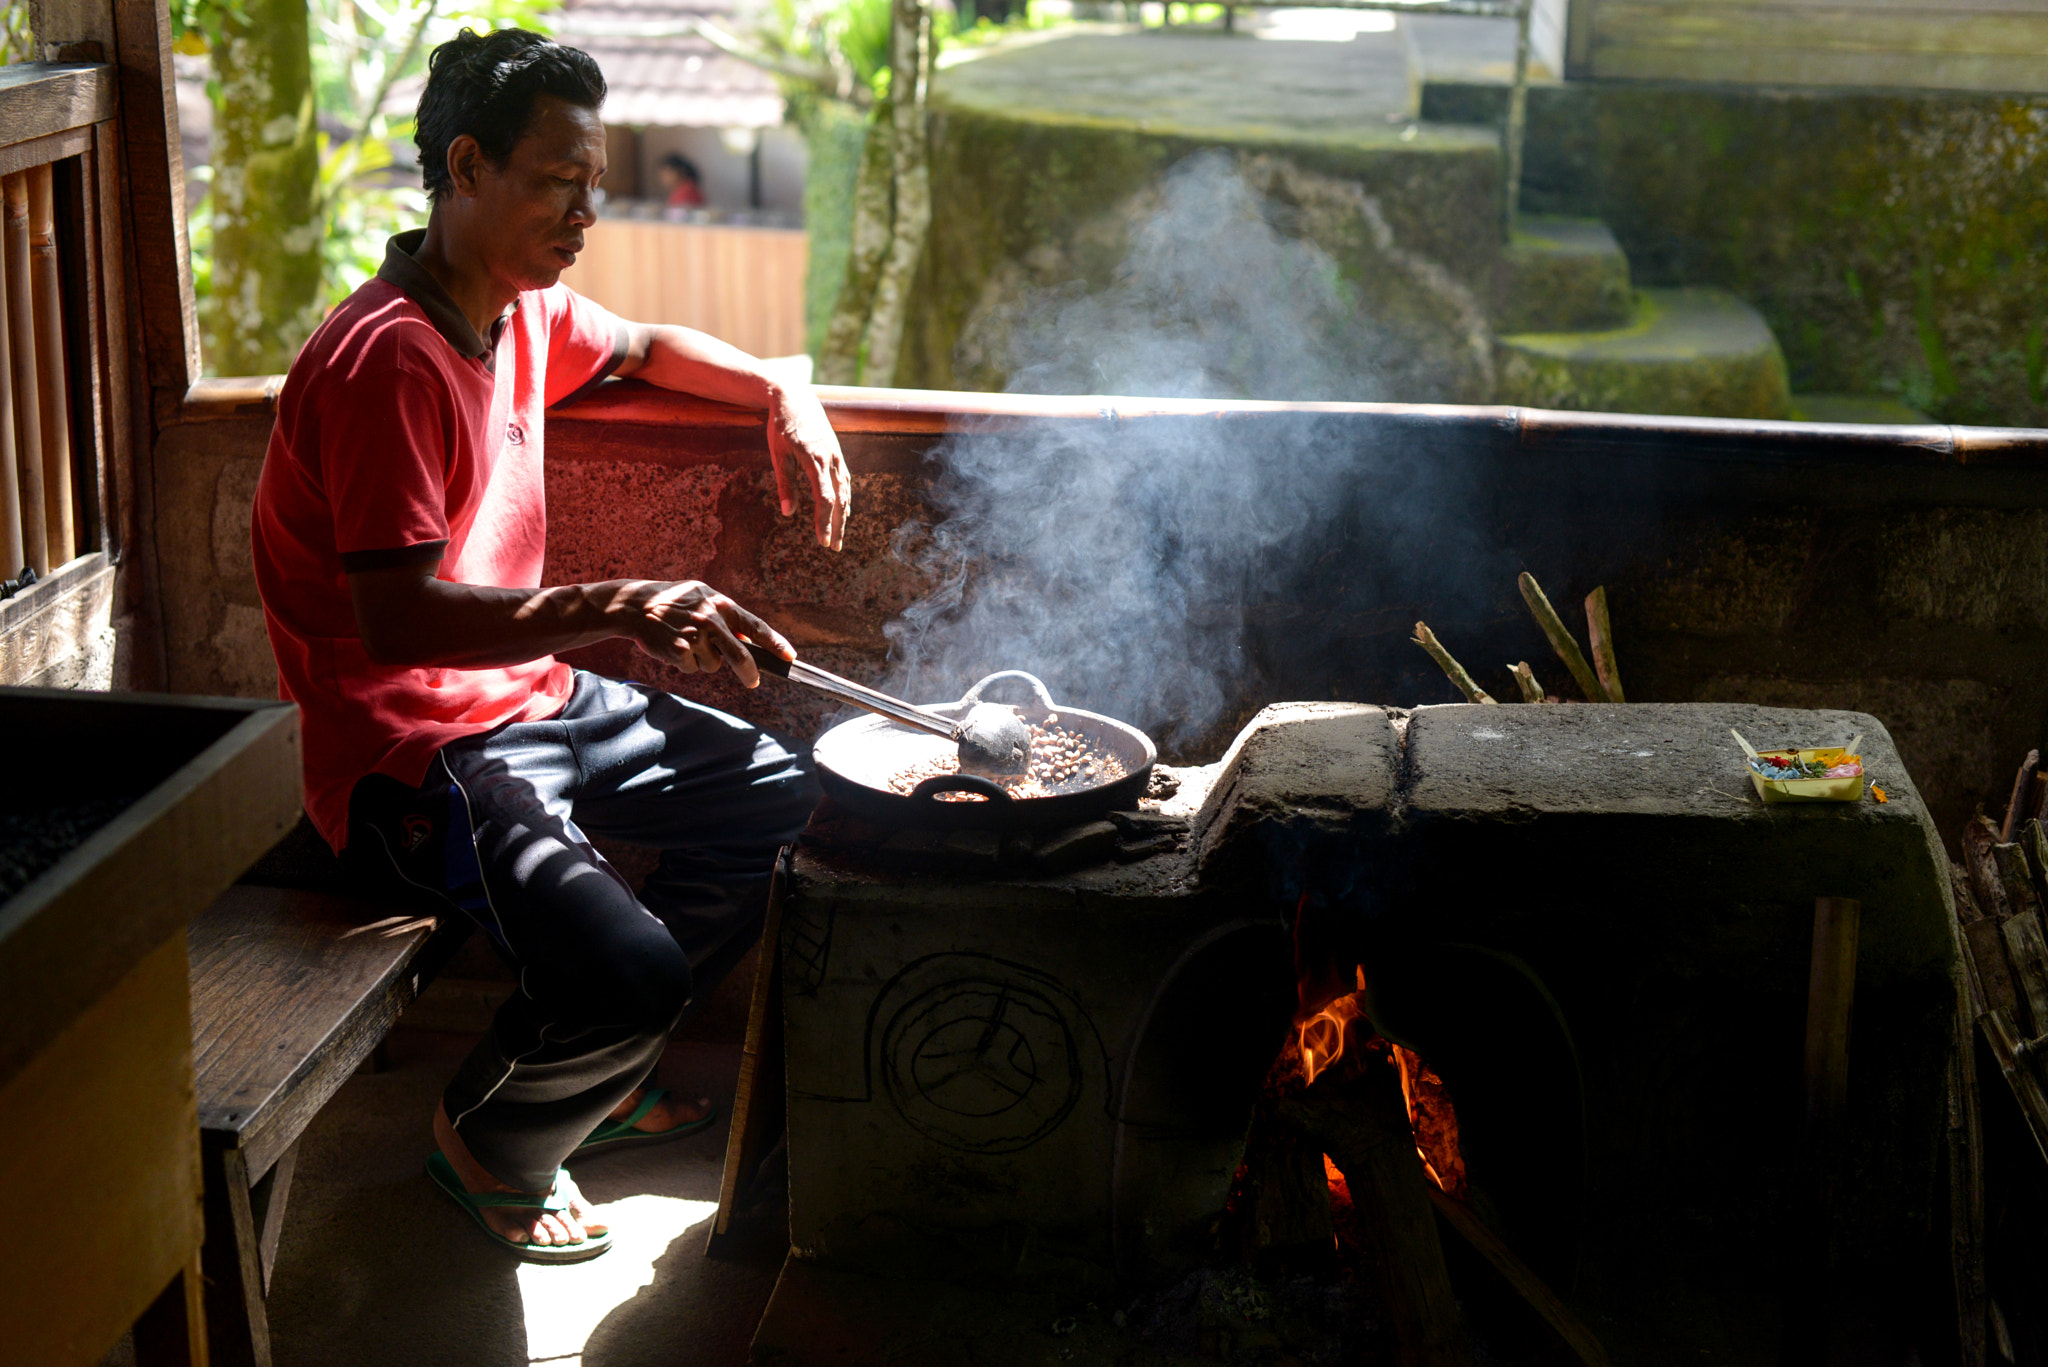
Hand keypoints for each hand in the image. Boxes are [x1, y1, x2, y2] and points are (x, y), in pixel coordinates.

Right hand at [616, 580, 792, 685]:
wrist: (636, 605)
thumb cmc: (674, 601)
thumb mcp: (702, 597)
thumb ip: (724, 616)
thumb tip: (745, 639)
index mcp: (722, 605)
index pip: (756, 626)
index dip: (776, 643)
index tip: (790, 657)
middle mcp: (711, 620)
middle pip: (740, 656)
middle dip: (749, 673)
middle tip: (753, 681)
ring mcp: (696, 637)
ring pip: (713, 665)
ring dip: (703, 660)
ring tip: (686, 642)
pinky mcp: (680, 652)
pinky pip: (693, 668)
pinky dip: (686, 663)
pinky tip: (673, 647)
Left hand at [766, 385, 850, 551]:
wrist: (795, 397)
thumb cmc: (781, 426)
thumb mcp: (778, 454)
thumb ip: (785, 483)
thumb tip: (789, 513)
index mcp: (816, 460)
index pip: (825, 499)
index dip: (825, 522)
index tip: (822, 541)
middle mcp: (832, 460)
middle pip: (840, 500)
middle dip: (837, 526)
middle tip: (833, 548)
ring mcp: (837, 457)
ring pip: (845, 493)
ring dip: (843, 516)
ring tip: (838, 536)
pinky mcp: (837, 455)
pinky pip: (845, 483)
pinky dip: (845, 501)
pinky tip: (842, 513)